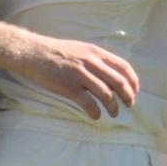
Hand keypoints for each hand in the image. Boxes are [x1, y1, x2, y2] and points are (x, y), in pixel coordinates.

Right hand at [14, 34, 138, 119]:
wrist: (31, 52)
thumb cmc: (56, 52)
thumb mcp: (81, 49)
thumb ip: (96, 59)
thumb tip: (111, 73)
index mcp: (96, 53)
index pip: (123, 67)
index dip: (133, 81)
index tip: (135, 91)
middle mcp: (91, 62)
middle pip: (118, 82)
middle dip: (127, 96)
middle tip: (129, 105)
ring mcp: (79, 74)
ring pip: (106, 94)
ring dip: (113, 106)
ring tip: (114, 114)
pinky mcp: (67, 86)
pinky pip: (87, 102)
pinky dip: (94, 111)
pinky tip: (96, 116)